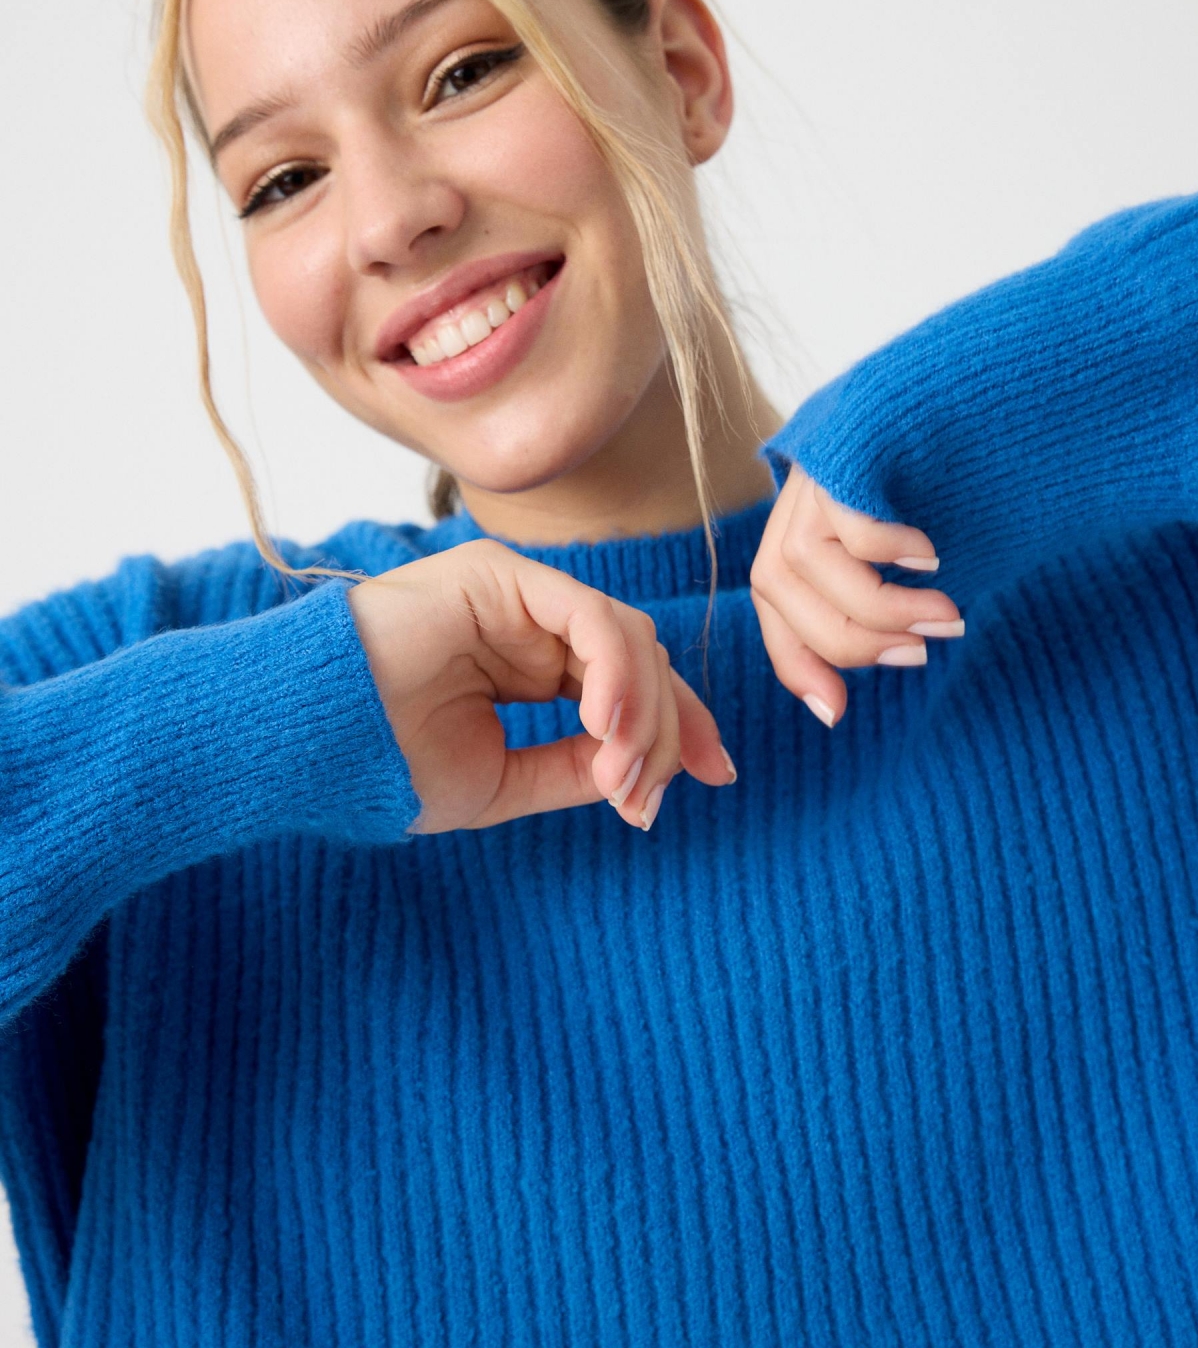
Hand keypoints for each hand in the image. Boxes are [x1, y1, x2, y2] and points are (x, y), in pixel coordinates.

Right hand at [347, 539, 734, 833]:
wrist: (304, 747)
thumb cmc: (384, 764)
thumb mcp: (501, 780)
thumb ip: (574, 767)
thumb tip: (646, 772)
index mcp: (530, 667)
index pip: (629, 684)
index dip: (681, 726)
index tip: (718, 776)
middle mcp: (530, 623)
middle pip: (641, 659)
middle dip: (670, 727)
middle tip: (650, 797)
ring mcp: (516, 594)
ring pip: (625, 637)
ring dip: (641, 712)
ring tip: (621, 777)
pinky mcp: (499, 575)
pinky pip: (587, 616)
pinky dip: (612, 671)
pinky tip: (604, 725)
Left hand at [750, 464, 964, 727]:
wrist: (1003, 379)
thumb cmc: (972, 471)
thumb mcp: (921, 545)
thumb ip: (890, 592)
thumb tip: (882, 662)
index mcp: (806, 513)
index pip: (771, 598)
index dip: (795, 660)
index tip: (836, 713)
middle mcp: (798, 488)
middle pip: (779, 587)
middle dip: (846, 642)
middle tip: (917, 655)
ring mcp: (819, 460)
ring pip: (805, 563)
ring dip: (878, 609)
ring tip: (944, 615)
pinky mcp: (849, 440)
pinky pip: (848, 517)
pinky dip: (888, 552)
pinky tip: (932, 556)